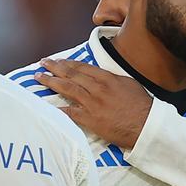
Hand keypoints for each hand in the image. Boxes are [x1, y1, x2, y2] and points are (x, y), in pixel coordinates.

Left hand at [34, 59, 152, 148]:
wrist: (145, 125)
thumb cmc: (141, 105)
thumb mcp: (128, 84)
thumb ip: (112, 79)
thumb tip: (101, 76)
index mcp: (107, 78)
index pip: (82, 67)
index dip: (68, 63)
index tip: (58, 61)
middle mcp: (97, 88)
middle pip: (71, 75)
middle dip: (55, 68)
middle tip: (43, 63)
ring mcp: (93, 103)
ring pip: (68, 89)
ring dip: (51, 82)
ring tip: (39, 77)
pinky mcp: (90, 119)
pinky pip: (70, 112)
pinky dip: (58, 109)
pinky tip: (47, 106)